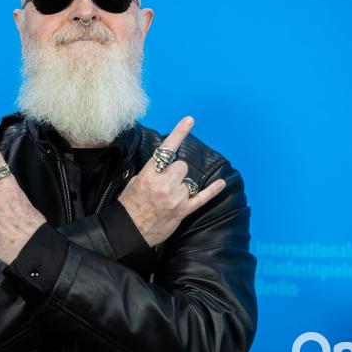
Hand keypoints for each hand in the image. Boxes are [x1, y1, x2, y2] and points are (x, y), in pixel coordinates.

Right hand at [118, 116, 226, 247]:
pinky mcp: (183, 211)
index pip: (167, 149)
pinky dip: (212, 191)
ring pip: (188, 181)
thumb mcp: (134, 183)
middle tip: (165, 183)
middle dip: (176, 172)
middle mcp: (164, 185)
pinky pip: (202, 198)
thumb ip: (150, 172)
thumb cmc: (129, 207)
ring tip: (168, 197)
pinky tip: (221, 183)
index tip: (190, 120)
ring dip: (181, 186)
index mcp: (149, 175)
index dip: (179, 133)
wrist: (129, 232)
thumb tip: (162, 164)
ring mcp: (175, 198)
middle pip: (182, 166)